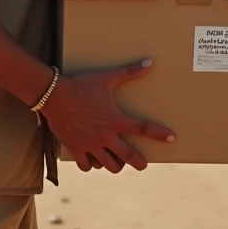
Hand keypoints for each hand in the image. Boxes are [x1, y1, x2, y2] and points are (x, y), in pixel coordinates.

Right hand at [42, 59, 174, 173]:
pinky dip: (91, 165)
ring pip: (108, 164)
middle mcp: (105, 135)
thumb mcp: (106, 78)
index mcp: (115, 119)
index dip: (159, 134)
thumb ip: (129, 72)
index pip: (143, 128)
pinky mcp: (76, 149)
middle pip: (128, 155)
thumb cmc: (81, 85)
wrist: (55, 95)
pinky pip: (87, 166)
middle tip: (143, 165)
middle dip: (138, 162)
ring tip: (117, 163)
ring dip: (115, 165)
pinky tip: (93, 162)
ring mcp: (91, 144)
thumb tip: (150, 62)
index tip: (172, 138)